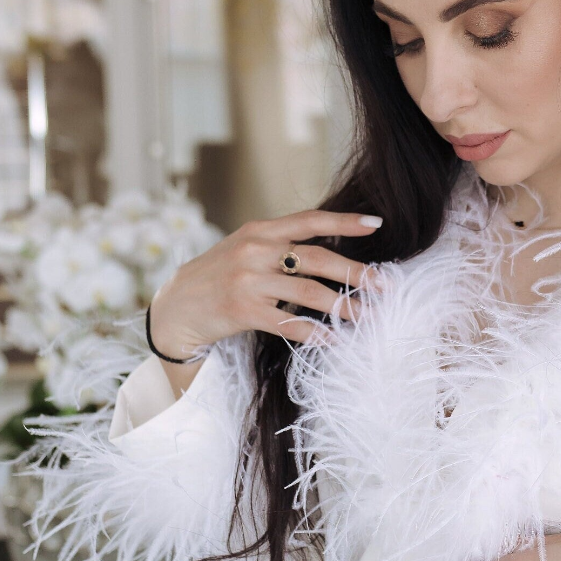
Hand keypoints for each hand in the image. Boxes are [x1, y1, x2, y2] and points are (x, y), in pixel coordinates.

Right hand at [147, 209, 384, 394]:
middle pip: (317, 258)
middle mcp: (255, 251)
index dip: (344, 222)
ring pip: (308, 292)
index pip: (309, 220)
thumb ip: (281, 245)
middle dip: (356, 272)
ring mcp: (248, 281)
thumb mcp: (246, 248)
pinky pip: (288, 323)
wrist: (176, 306)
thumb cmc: (219, 276)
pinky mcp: (242, 311)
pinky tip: (333, 340)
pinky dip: (314, 332)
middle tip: (385, 285)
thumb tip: (331, 251)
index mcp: (260, 231)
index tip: (377, 223)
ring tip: (367, 316)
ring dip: (343, 306)